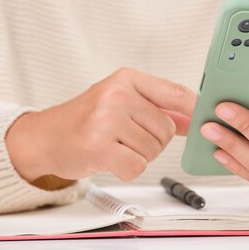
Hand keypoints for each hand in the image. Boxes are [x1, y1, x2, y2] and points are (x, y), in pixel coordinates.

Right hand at [6, 68, 195, 181]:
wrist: (44, 138)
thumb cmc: (84, 121)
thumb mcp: (120, 103)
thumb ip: (157, 108)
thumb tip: (192, 118)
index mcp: (126, 79)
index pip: (176, 93)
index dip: (194, 110)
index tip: (204, 119)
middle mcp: (117, 95)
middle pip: (166, 128)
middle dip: (153, 141)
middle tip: (127, 139)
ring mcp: (107, 120)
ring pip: (153, 149)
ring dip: (138, 156)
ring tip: (115, 147)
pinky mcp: (100, 146)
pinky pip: (137, 166)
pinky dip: (128, 170)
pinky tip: (110, 160)